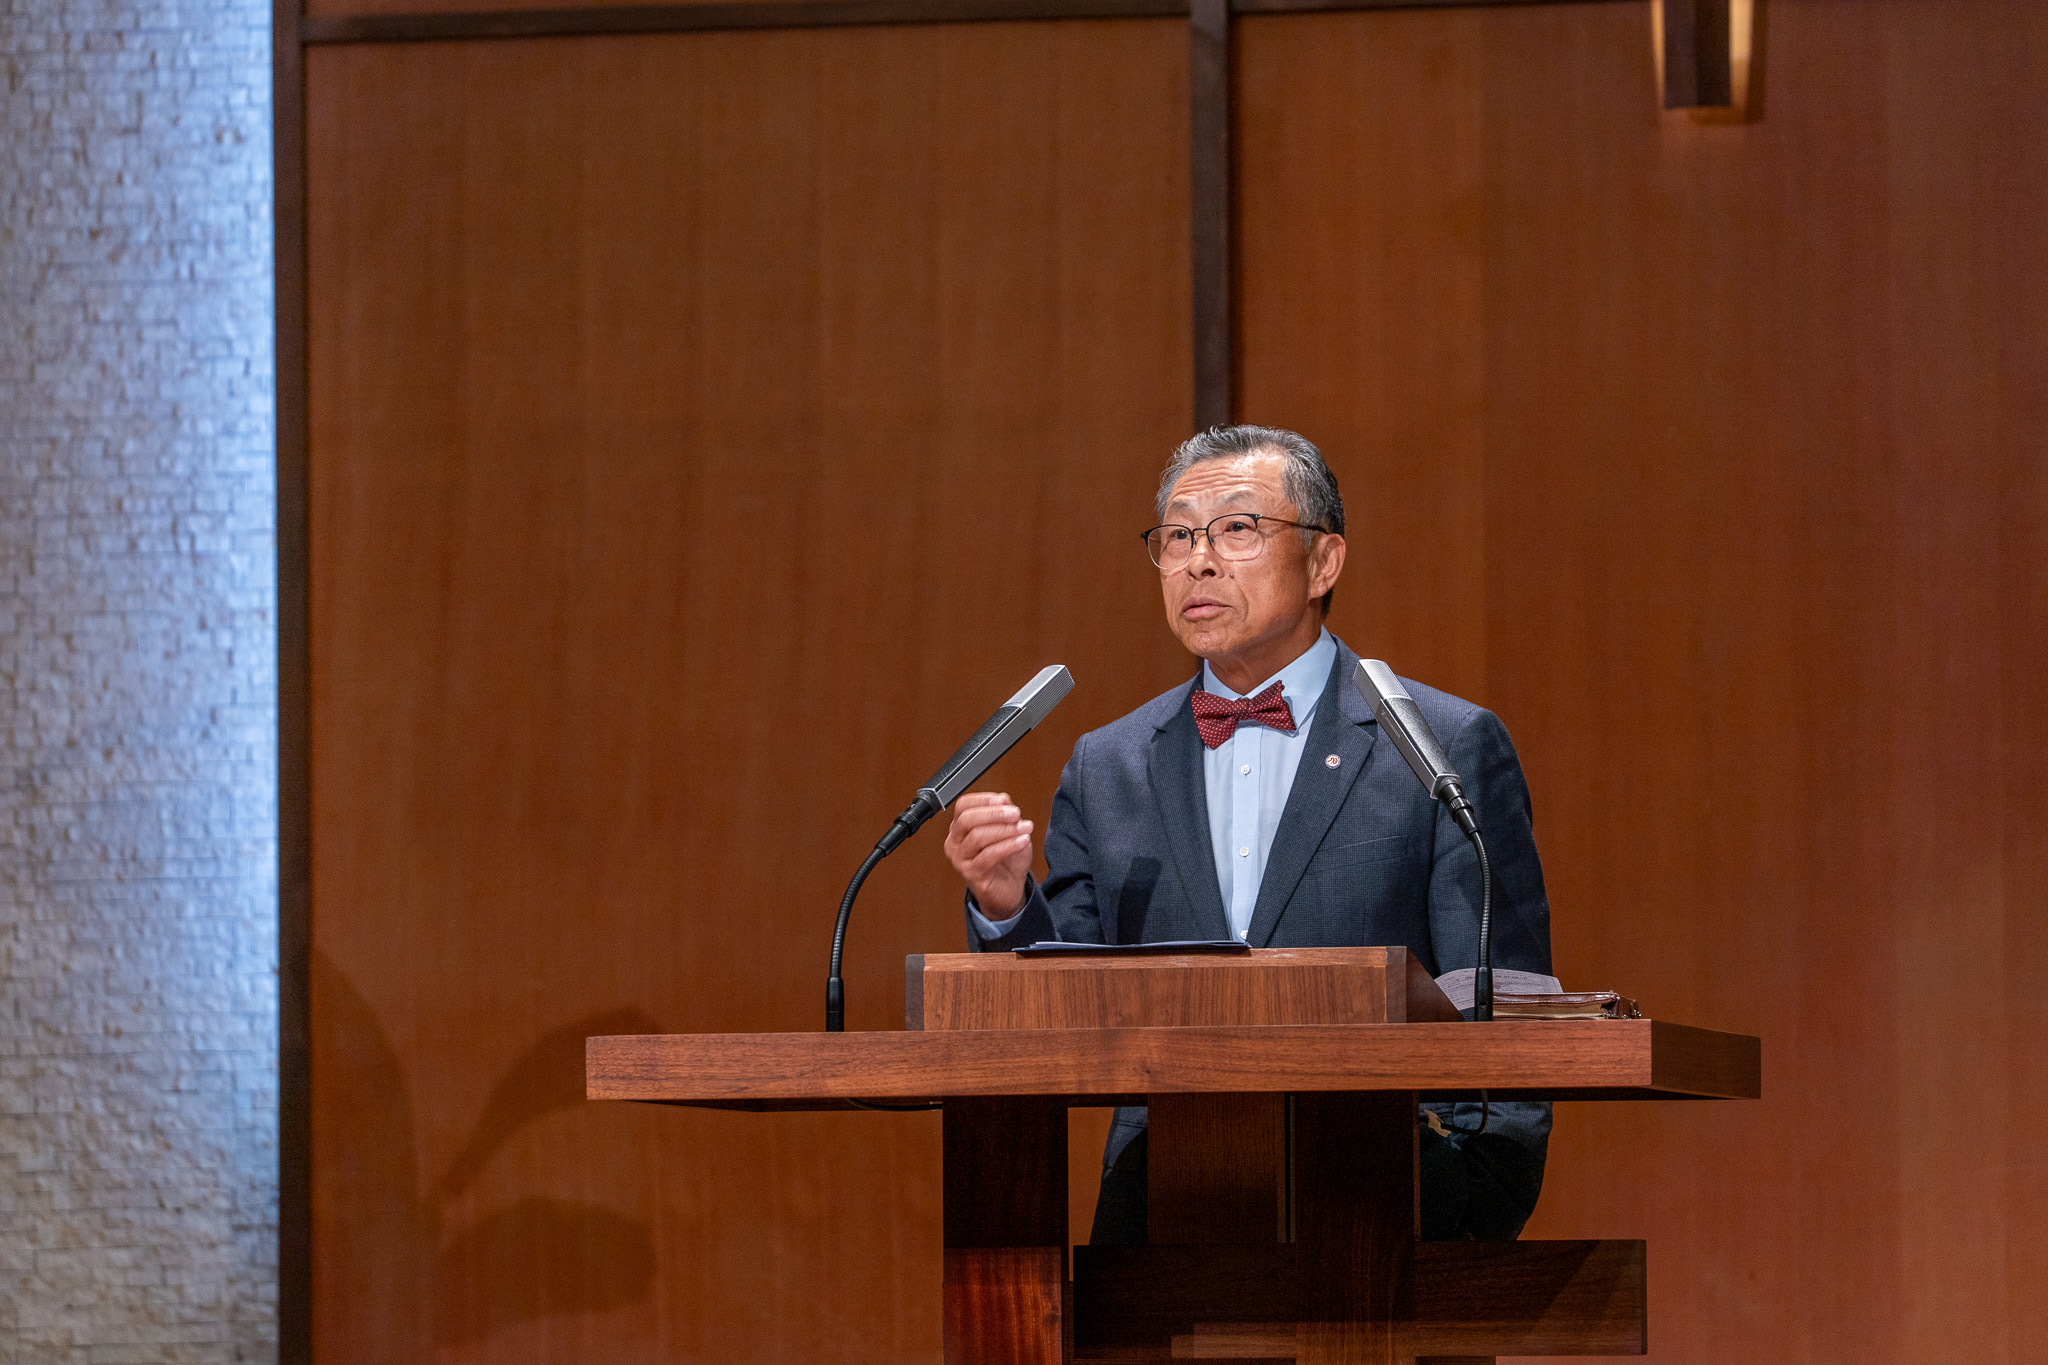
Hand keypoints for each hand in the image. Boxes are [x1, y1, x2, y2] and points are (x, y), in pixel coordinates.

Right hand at [943, 791, 1033, 917]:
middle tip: (1016, 814)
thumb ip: (1004, 813)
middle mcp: (955, 842)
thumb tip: (1002, 798)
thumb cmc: (1007, 859)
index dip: (983, 800)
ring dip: (1005, 830)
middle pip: (967, 820)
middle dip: (994, 814)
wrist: (1010, 888)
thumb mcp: (1009, 829)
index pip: (963, 806)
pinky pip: (988, 856)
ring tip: (1024, 829)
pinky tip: (1022, 841)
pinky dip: (1008, 846)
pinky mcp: (971, 873)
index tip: (1003, 800)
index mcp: (960, 827)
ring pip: (978, 837)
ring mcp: (960, 859)